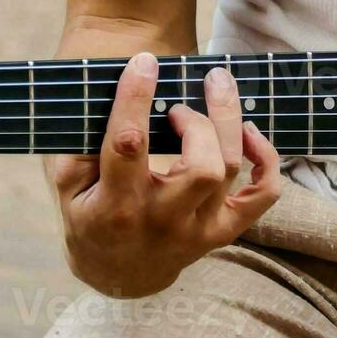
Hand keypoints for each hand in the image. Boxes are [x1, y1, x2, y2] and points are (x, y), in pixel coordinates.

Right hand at [49, 52, 282, 297]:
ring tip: (217, 89)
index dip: (137, 99)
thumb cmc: (91, 218)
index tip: (145, 62)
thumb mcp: (69, 187)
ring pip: (231, 170)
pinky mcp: (225, 231)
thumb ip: (83, 146)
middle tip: (182, 103)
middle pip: (202, 165)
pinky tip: (250, 132)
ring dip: (230, 122)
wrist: (120, 275)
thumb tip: (114, 96)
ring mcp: (200, 229)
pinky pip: (265, 194)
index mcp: (116, 207)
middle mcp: (163, 221)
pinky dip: (267, 159)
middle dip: (199, 120)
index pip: (129, 146)